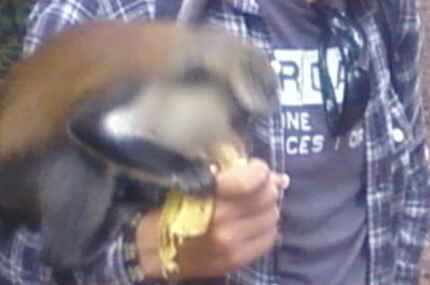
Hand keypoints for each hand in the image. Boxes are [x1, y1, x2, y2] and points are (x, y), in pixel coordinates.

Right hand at [136, 158, 287, 278]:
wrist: (153, 248)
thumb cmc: (175, 207)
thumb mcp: (196, 182)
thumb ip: (234, 176)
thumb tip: (276, 177)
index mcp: (208, 193)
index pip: (253, 178)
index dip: (260, 170)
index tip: (256, 169)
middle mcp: (222, 219)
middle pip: (267, 197)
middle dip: (265, 189)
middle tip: (256, 189)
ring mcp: (230, 243)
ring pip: (271, 218)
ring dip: (266, 210)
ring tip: (252, 209)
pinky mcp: (234, 260)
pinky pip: (268, 240)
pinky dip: (264, 230)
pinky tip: (252, 226)